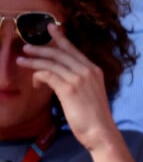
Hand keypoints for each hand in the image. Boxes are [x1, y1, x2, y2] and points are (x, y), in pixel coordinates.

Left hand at [17, 24, 116, 151]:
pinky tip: (34, 83)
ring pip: (51, 63)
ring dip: (33, 61)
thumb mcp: (92, 94)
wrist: (102, 132)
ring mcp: (78, 78)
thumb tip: (63, 77)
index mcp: (94, 71)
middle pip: (59, 53)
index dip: (60, 38)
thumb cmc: (96, 118)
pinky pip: (47, 75)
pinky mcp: (68, 89)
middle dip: (40, 49)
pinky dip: (38, 77)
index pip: (73, 50)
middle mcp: (87, 71)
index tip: (50, 28)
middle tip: (27, 48)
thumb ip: (81, 82)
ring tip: (21, 61)